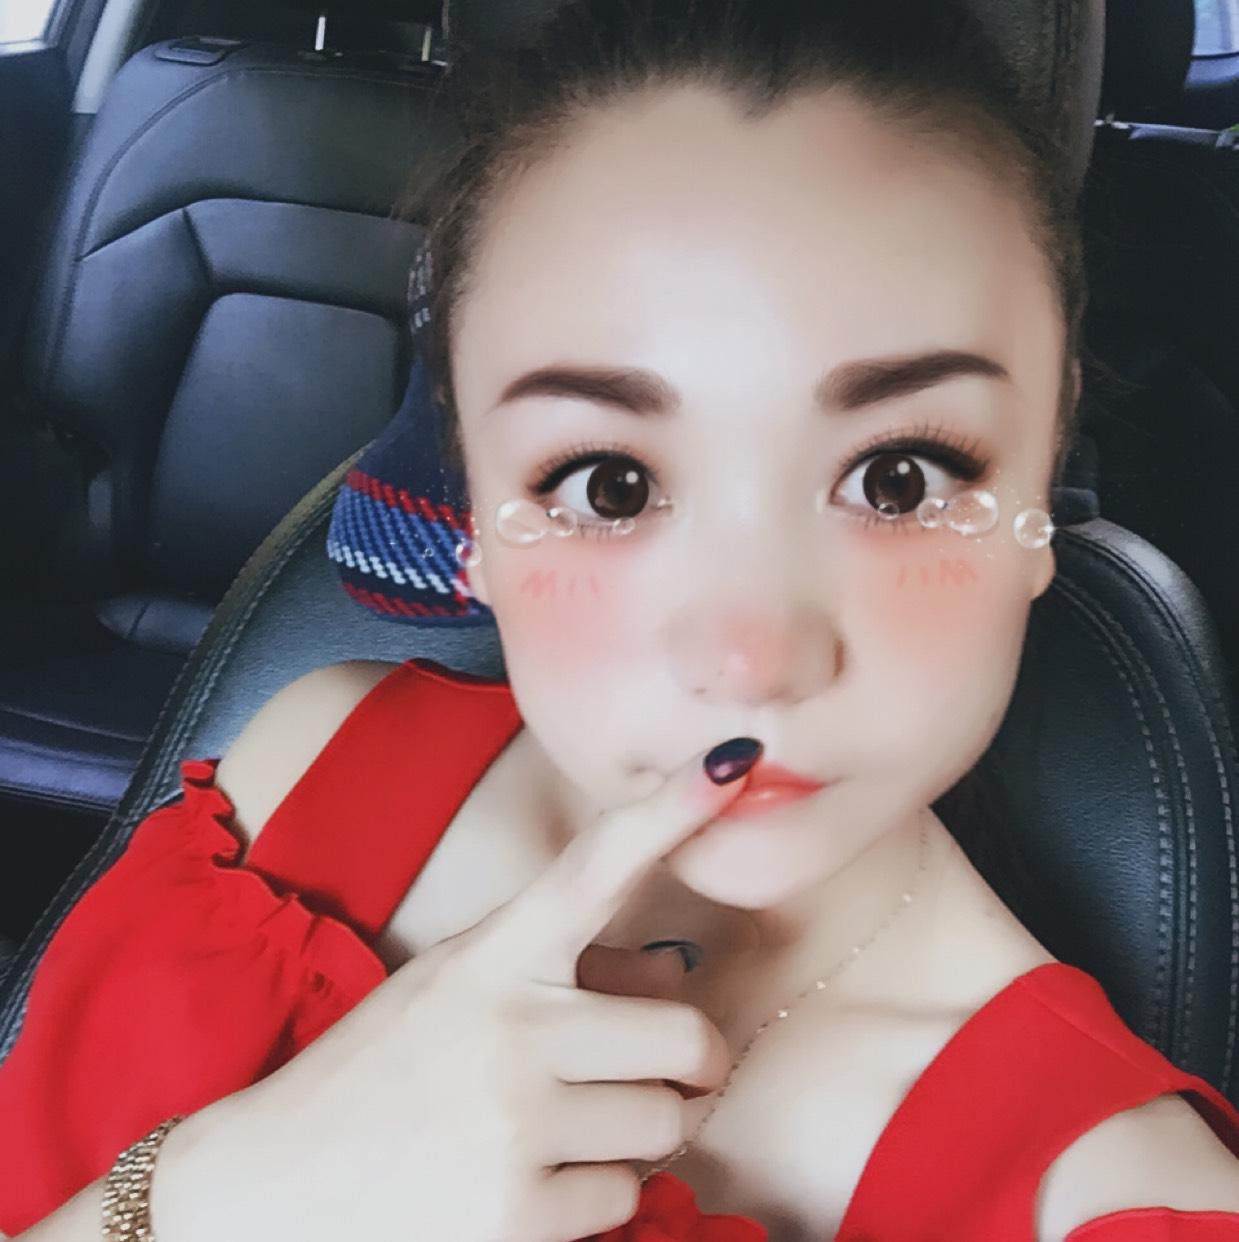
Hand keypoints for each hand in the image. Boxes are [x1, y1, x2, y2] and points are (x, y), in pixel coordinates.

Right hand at [154, 739, 758, 1241]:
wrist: (271, 1186)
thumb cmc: (377, 1069)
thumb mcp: (454, 984)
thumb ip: (557, 966)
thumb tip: (670, 975)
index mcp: (494, 954)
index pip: (598, 866)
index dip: (671, 809)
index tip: (733, 758)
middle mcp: (514, 1027)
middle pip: (688, 1036)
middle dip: (692, 1064)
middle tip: (668, 1073)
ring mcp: (516, 1124)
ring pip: (667, 1124)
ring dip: (639, 1132)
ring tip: (569, 1127)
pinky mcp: (516, 1217)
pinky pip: (624, 1198)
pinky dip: (596, 1195)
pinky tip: (532, 1180)